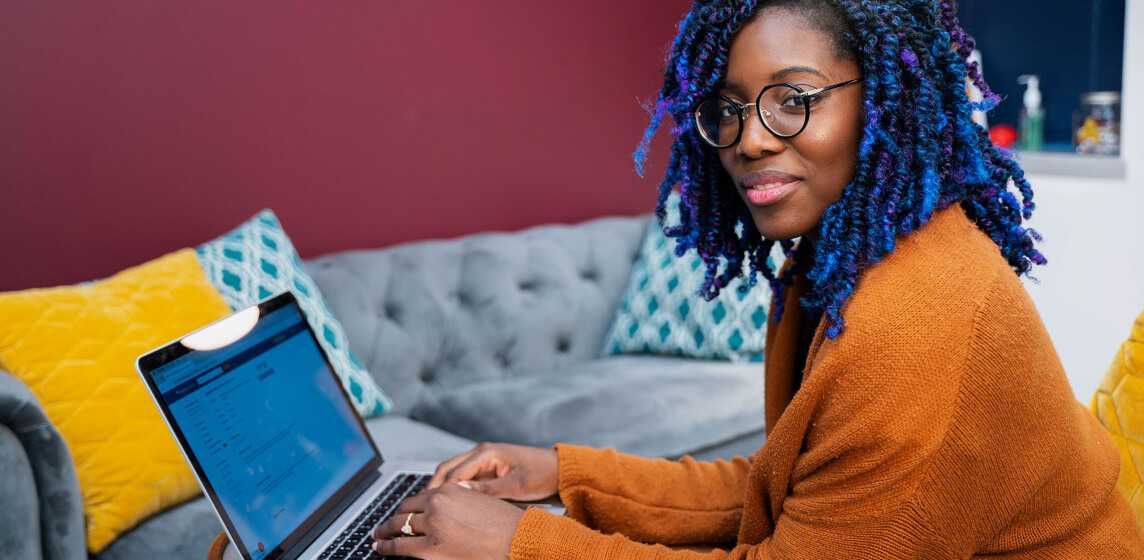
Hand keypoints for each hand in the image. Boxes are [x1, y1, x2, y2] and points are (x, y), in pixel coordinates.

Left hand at [371, 481, 524, 558]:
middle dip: (393, 519)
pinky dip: (386, 546)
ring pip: (399, 527)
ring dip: (385, 532)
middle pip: (405, 511)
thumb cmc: (504, 523)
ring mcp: (432, 526)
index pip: (419, 497)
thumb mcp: (478, 501)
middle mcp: (436, 504)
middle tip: (384, 525)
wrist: (517, 539)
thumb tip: (440, 507)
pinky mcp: (430, 548)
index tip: (402, 512)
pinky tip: (380, 547)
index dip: (408, 507)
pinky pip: (400, 546)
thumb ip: (457, 500)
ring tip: (378, 537)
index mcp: (449, 489)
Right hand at [425, 442, 557, 501]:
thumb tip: (458, 492)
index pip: (453, 471)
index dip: (439, 489)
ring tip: (432, 506)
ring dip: (442, 487)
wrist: (558, 469)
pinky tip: (450, 502)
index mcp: (486, 452)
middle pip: (447, 469)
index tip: (428, 504)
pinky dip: (454, 488)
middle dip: (433, 487)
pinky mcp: (487, 468)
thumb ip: (486, 489)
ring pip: (453, 473)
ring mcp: (483, 460)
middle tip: (422, 506)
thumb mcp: (515, 486)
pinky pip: (464, 477)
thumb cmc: (541, 474)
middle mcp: (481, 452)